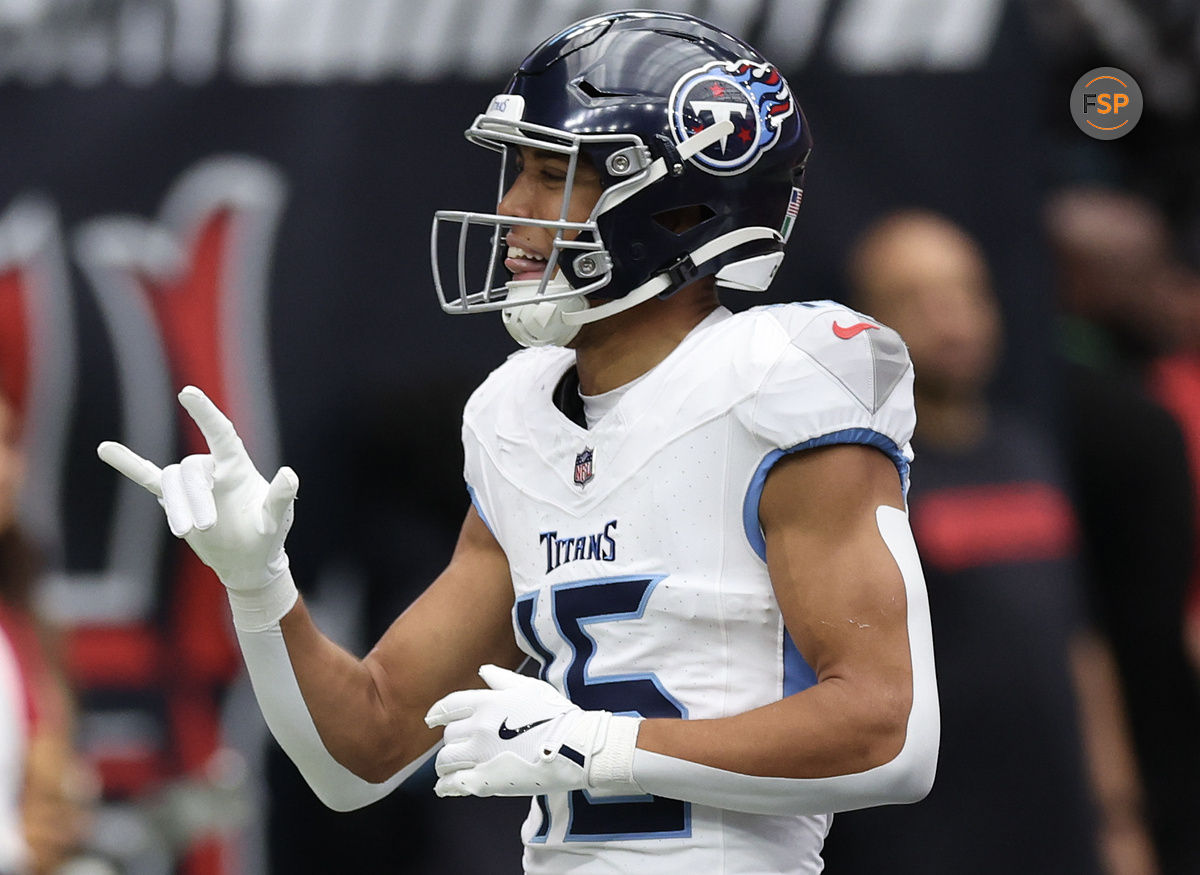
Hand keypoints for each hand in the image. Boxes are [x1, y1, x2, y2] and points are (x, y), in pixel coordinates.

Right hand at [97, 386, 297, 594]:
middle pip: (191, 469)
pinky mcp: (177, 501)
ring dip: (176, 507)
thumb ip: (280, 498)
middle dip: (194, 498)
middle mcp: (214, 468)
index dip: (205, 413)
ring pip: (171, 482)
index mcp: (238, 466)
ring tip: (186, 532)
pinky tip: (106, 449)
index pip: (221, 432)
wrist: (247, 560)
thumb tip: (289, 473)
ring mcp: (194, 484)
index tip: (188, 393)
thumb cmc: (268, 536)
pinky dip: (129, 464)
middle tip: (206, 528)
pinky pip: (149, 478)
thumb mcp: (277, 520)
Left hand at [424, 665, 642, 798]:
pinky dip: (445, 786)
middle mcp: (478, 727)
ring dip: (445, 765)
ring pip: (446, 761)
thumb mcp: (530, 687)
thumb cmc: (557, 715)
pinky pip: (453, 785)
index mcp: (487, 703)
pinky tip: (445, 788)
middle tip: (460, 748)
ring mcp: (479, 755)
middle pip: (449, 736)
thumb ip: (502, 679)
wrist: (574, 746)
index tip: (432, 719)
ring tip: (449, 769)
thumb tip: (483, 670)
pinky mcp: (484, 781)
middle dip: (452, 741)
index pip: (449, 706)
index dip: (437, 713)